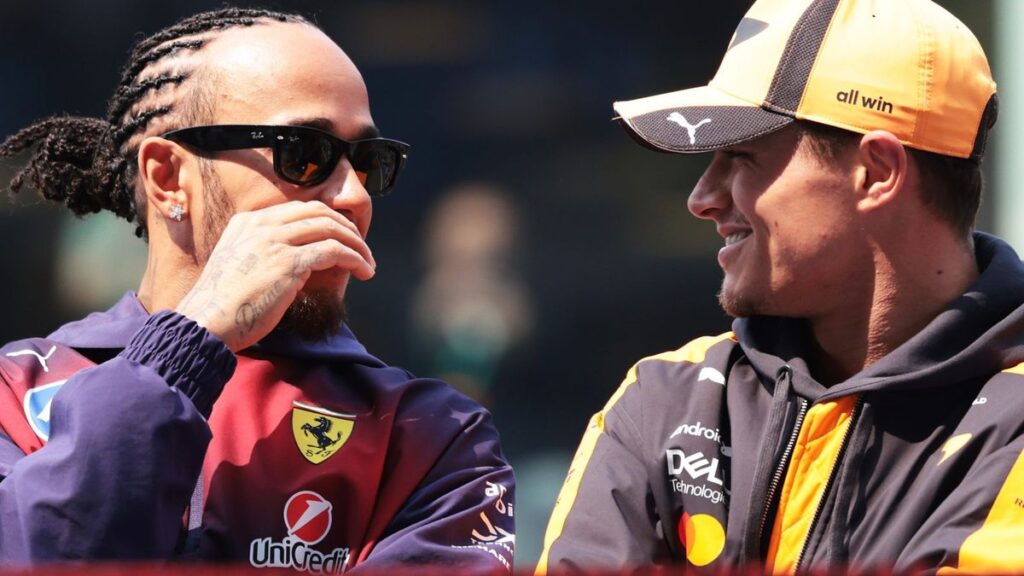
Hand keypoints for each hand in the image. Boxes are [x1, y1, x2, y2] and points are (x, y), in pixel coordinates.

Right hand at [175, 200, 374, 350]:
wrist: (206, 321)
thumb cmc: (222, 304)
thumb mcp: (237, 263)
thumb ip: (261, 251)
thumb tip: (294, 258)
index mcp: (249, 222)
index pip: (300, 208)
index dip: (329, 220)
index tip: (344, 237)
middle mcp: (262, 225)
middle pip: (320, 213)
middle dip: (348, 229)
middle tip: (362, 248)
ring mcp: (275, 241)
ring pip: (331, 229)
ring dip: (357, 246)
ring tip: (368, 263)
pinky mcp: (289, 262)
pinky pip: (334, 251)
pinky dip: (355, 259)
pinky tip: (363, 272)